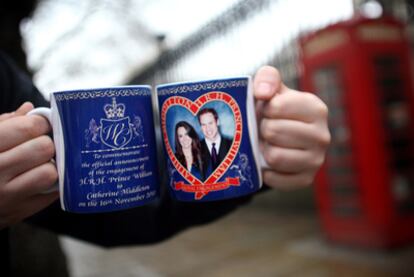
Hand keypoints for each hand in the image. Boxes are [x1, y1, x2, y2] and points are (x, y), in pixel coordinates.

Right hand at [0, 102, 57, 229]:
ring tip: (42, 162)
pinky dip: (53, 183)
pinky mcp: (20, 211)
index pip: (27, 128)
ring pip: (49, 172)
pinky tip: (41, 177)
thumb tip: (28, 109)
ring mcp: (7, 195)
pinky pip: (52, 193)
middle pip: (43, 148)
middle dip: (47, 143)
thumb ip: (4, 124)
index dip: (41, 122)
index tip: (42, 124)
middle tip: (42, 144)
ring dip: (50, 165)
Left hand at [253, 66, 329, 189]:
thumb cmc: (274, 109)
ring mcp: (317, 160)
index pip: (277, 106)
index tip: (268, 111)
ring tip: (269, 143)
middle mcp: (323, 135)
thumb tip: (263, 93)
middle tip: (267, 128)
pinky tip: (269, 162)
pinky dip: (266, 171)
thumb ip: (267, 77)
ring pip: (274, 156)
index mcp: (316, 109)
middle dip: (263, 129)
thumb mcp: (271, 86)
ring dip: (264, 150)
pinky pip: (276, 179)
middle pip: (273, 131)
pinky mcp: (306, 179)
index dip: (264, 108)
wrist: (279, 137)